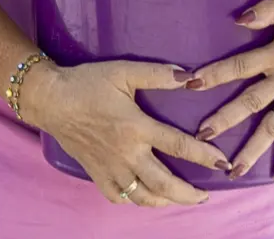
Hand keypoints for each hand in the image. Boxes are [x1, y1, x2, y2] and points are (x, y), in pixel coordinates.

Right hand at [20, 60, 231, 206]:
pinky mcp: (96, 173)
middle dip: (189, 193)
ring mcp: (111, 168)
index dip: (204, 155)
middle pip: (165, 183)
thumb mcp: (123, 72)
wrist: (50, 100)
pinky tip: (143, 196)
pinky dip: (134, 200)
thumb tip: (190, 77)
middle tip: (205, 195)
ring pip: (143, 196)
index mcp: (137, 128)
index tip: (222, 163)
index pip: (179, 146)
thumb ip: (158, 75)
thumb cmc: (87, 83)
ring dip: (166, 201)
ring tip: (180, 199)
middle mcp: (127, 154)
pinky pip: (119, 196)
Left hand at [186, 0, 273, 180]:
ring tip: (233, 169)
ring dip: (252, 149)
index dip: (214, 74)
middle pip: (250, 103)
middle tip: (202, 135)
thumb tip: (238, 20)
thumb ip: (265, 11)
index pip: (239, 66)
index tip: (191, 84)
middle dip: (225, 120)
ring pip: (272, 126)